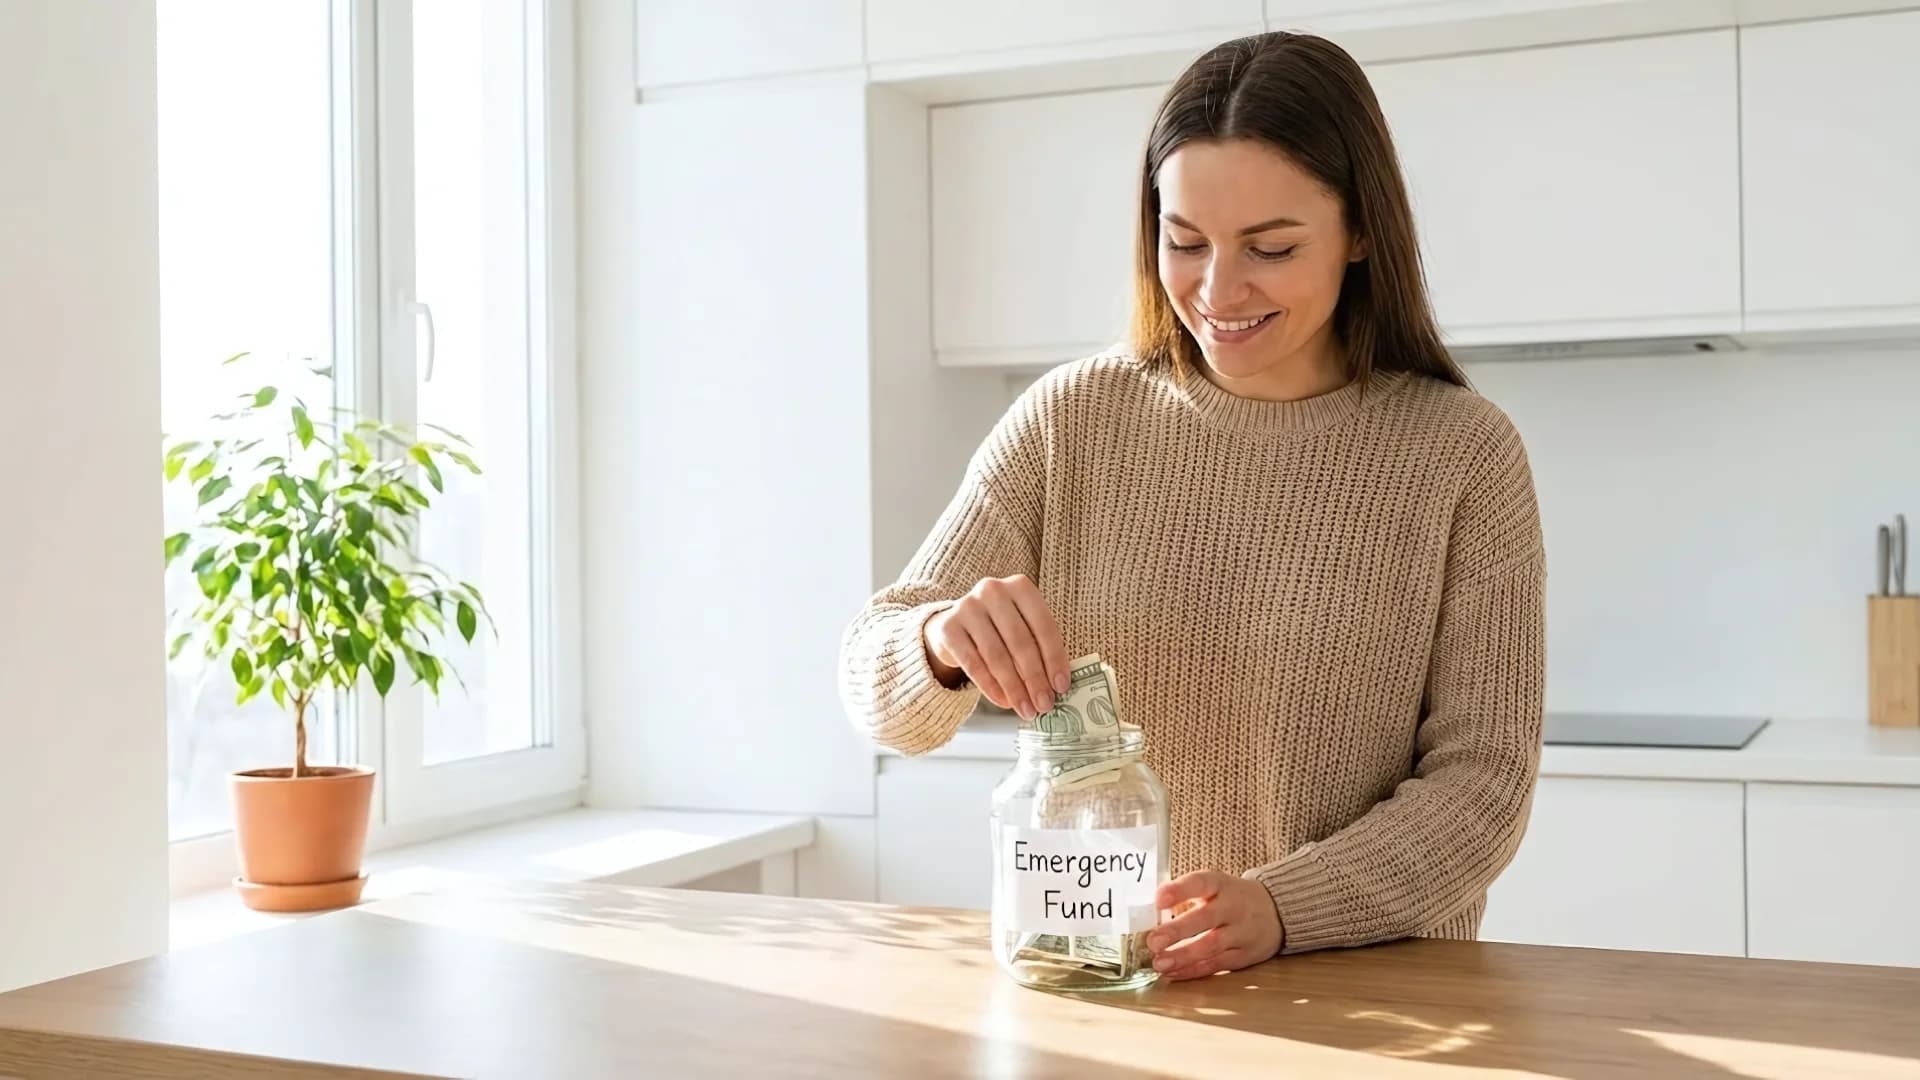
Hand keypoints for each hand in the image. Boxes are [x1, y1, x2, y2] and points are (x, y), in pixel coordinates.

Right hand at [922, 574, 1070, 720]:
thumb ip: (1039, 649)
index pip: (1043, 625)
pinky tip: (1003, 702)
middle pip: (1020, 641)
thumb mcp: (1023, 628)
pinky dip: (990, 687)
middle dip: (1034, 678)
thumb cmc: (999, 629)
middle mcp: (993, 591)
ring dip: (1014, 687)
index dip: (1054, 659)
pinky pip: (973, 663)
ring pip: (996, 655)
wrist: (954, 625)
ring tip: (1026, 709)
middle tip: (1044, 704)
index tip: (1061, 687)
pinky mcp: (948, 628)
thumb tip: (1056, 687)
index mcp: (1020, 586)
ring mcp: (967, 607)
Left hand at [1146, 871, 1284, 980]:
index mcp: (1221, 884)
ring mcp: (1241, 932)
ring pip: (1212, 945)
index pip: (1201, 883)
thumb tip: (1146, 911)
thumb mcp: (1214, 886)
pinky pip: (1217, 964)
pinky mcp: (1245, 955)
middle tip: (1153, 941)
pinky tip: (1173, 973)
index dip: (1180, 890)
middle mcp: (1233, 907)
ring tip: (1159, 963)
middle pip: (1206, 918)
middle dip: (1178, 930)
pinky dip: (1193, 970)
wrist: (1277, 910)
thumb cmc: (1231, 897)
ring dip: (1183, 956)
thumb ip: (1185, 895)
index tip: (1158, 899)